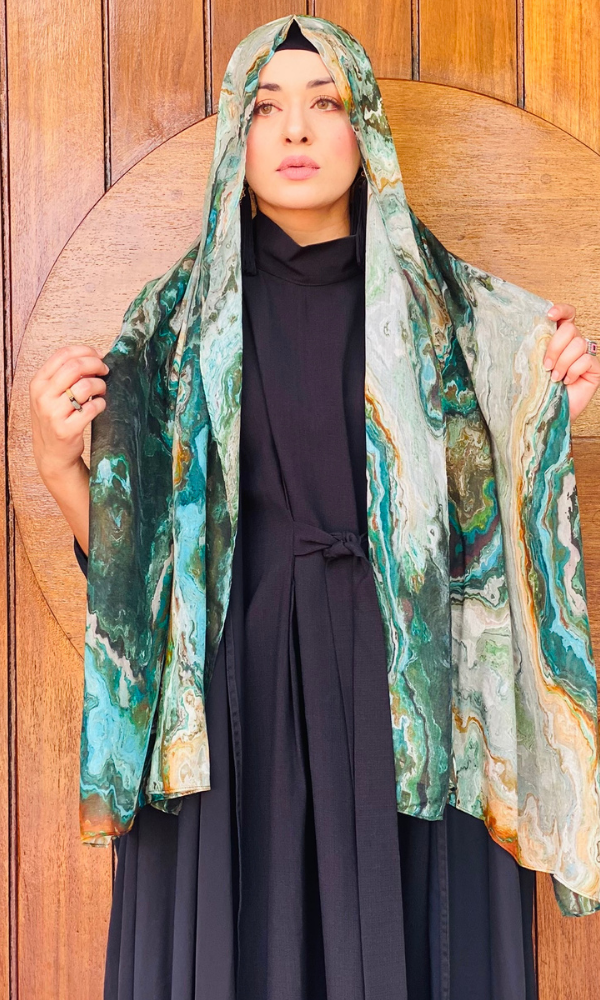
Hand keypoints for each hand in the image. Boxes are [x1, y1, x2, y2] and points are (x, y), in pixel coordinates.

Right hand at [29, 344, 108, 482]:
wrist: (52, 452)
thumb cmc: (55, 418)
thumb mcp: (50, 394)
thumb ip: (65, 375)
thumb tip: (94, 357)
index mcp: (38, 382)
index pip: (63, 354)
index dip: (85, 351)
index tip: (98, 355)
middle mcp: (43, 396)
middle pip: (75, 367)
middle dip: (96, 365)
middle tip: (105, 371)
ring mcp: (54, 414)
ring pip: (86, 386)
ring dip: (100, 386)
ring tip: (101, 391)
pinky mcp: (68, 429)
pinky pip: (93, 407)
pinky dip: (101, 404)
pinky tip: (99, 406)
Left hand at [544, 304, 599, 421]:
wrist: (548, 413)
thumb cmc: (540, 390)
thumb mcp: (533, 366)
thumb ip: (535, 349)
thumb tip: (521, 334)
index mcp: (559, 339)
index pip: (566, 315)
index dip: (561, 310)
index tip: (549, 315)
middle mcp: (574, 344)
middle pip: (570, 329)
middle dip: (555, 347)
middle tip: (546, 365)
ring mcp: (586, 355)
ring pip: (578, 344)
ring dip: (563, 362)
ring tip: (554, 377)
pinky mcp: (595, 368)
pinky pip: (586, 360)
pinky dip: (574, 371)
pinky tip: (567, 381)